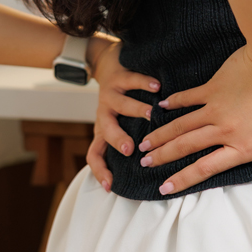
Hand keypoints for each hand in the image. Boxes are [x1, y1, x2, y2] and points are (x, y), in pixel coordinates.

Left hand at [85, 38, 159, 192]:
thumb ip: (130, 140)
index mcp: (103, 130)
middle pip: (105, 131)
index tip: (110, 186)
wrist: (107, 65)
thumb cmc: (120, 101)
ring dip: (135, 110)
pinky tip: (157, 87)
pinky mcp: (118, 77)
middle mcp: (104, 115)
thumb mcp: (120, 123)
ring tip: (151, 113)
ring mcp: (110, 95)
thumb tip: (152, 165)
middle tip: (129, 149)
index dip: (99, 171)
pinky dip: (144, 83)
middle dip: (117, 140)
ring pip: (120, 104)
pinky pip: (130, 80)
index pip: (94, 155)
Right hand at [136, 45, 251, 195]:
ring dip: (161, 135)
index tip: (165, 188)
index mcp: (245, 146)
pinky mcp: (214, 87)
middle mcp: (225, 130)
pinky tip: (162, 106)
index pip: (206, 168)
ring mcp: (216, 107)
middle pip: (186, 148)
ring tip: (144, 144)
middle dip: (163, 158)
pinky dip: (174, 102)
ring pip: (181, 126)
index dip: (184, 180)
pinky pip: (189, 97)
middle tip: (144, 164)